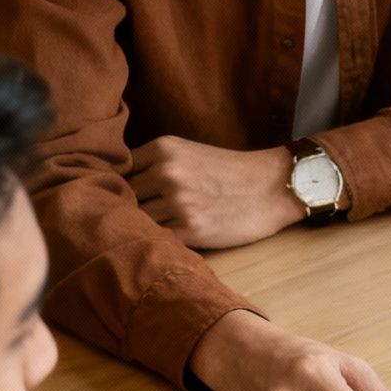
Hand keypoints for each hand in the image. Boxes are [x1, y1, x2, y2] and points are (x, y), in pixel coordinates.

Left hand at [126, 135, 306, 249]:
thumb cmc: (231, 173)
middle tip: (127, 219)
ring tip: (144, 232)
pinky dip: (157, 241)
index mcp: (163, 149)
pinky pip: (157, 238)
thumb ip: (155, 164)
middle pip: (122, 196)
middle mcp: (166, 173)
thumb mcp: (189, 152)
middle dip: (123, 208)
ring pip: (136, 219)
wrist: (273, 188)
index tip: (120, 196)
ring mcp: (177, 202)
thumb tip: (119, 187)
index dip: (116, 185)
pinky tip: (163, 241)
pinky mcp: (190, 229)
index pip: (118, 170)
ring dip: (139, 228)